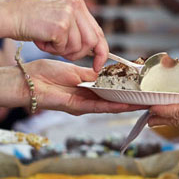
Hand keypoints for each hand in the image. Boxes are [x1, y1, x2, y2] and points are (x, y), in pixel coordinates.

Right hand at [5, 0, 107, 71]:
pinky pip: (64, 48)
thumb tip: (95, 49)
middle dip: (80, 54)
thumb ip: (78, 29)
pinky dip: (52, 50)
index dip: (101, 51)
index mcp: (78, 3)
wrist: (9, 14)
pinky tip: (42, 39)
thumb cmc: (33, 21)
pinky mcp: (60, 26)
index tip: (98, 65)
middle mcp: (76, 6)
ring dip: (62, 51)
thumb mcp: (61, 18)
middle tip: (62, 51)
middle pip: (92, 42)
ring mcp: (68, 15)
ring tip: (48, 41)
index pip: (98, 32)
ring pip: (78, 48)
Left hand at [21, 59, 144, 114]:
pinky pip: (98, 107)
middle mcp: (88, 99)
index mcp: (88, 89)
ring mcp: (84, 105)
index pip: (111, 91)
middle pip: (114, 101)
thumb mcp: (76, 72)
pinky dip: (112, 106)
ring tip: (143, 103)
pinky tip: (125, 105)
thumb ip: (92, 75)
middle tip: (148, 98)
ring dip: (127, 105)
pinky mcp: (78, 107)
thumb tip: (107, 73)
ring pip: (110, 106)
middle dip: (131, 100)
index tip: (140, 87)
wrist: (30, 81)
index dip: (125, 90)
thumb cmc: (48, 74)